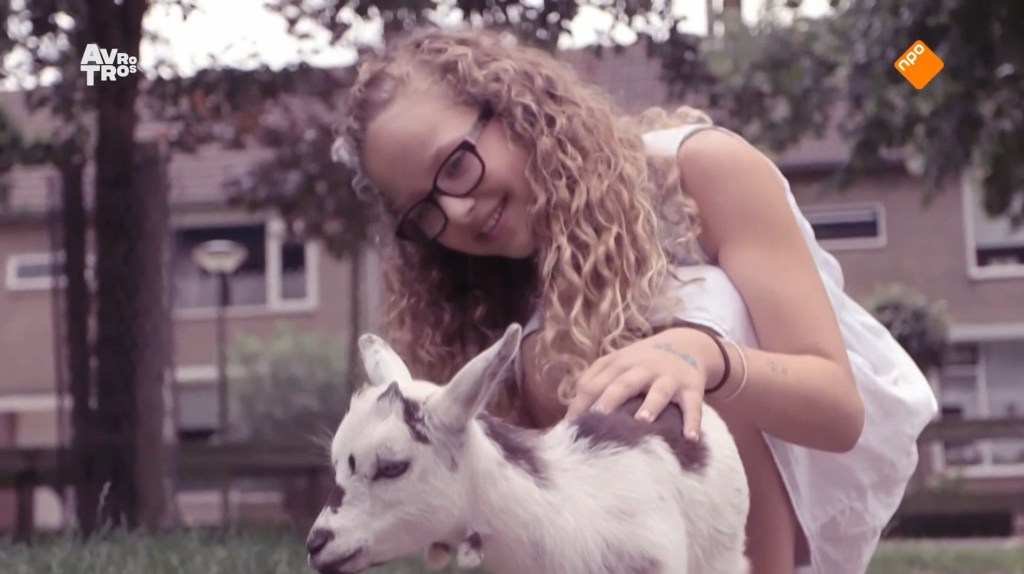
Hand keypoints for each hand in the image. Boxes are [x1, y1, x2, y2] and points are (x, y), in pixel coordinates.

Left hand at [564, 328, 718, 440]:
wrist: (687, 344)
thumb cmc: (642, 363)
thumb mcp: (617, 364)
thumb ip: (594, 382)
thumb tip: (569, 415)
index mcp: (618, 363)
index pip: (594, 382)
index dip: (580, 404)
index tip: (569, 428)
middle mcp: (642, 368)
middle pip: (623, 383)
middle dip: (609, 400)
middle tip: (597, 420)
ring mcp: (668, 378)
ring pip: (658, 391)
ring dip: (650, 405)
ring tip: (642, 421)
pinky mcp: (691, 388)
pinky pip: (693, 405)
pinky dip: (692, 421)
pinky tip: (689, 439)